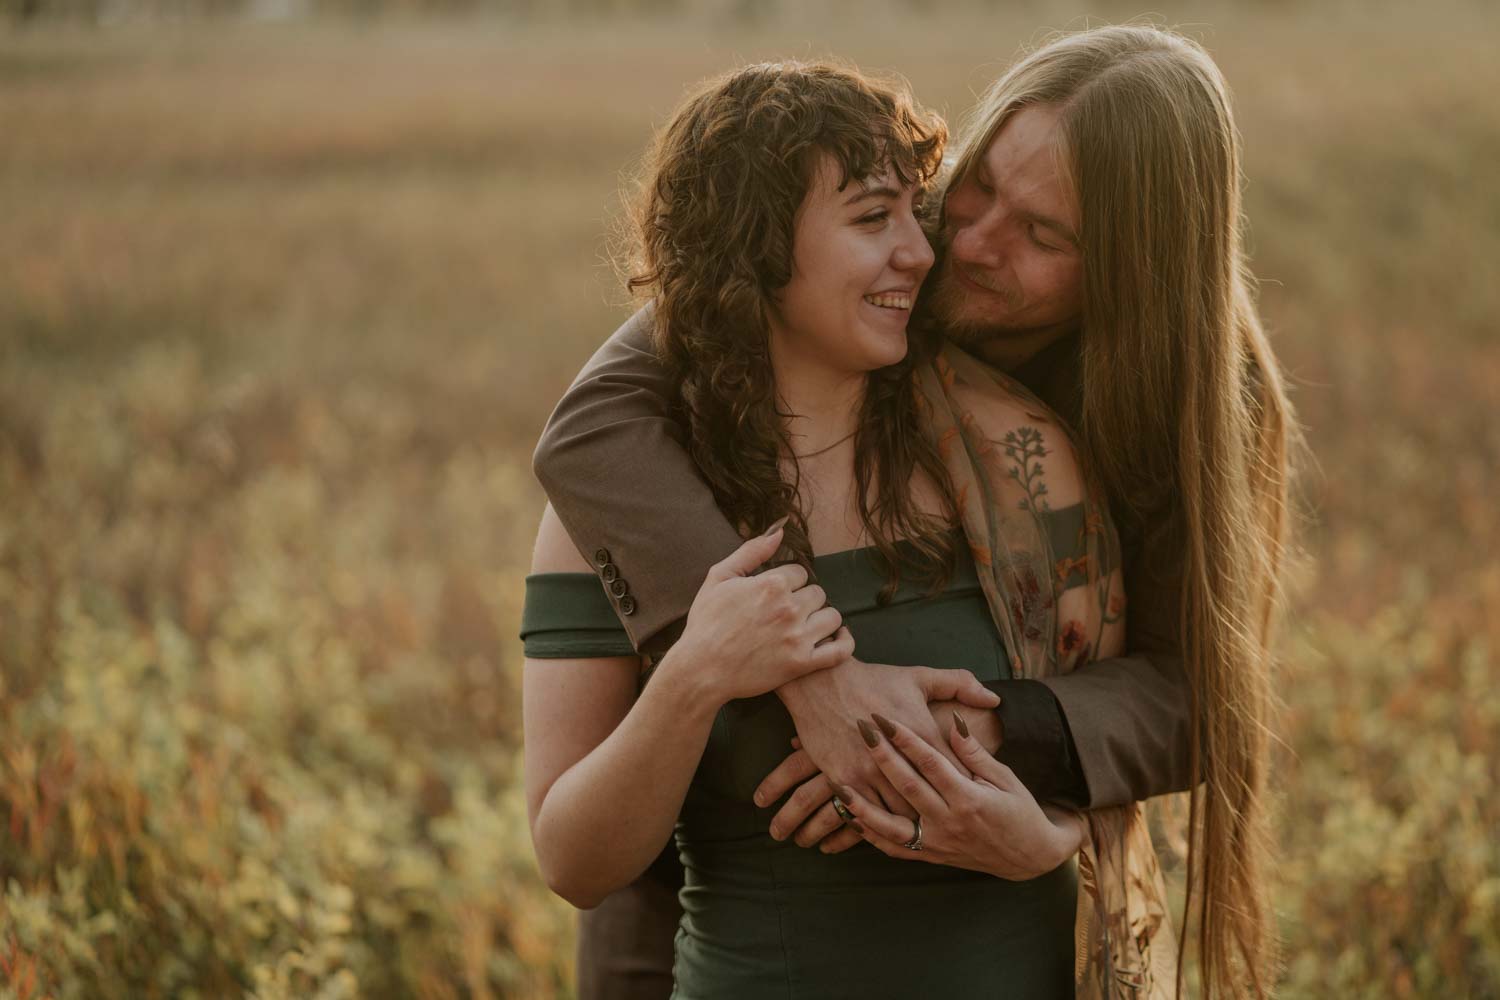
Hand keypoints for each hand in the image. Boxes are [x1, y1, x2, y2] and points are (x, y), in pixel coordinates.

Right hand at [663, 523, 853, 705]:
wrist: (700, 669)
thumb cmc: (706, 623)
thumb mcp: (720, 577)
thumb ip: (752, 551)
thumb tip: (779, 531)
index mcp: (771, 584)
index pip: (801, 573)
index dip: (789, 582)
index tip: (776, 595)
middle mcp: (789, 608)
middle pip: (818, 593)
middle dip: (804, 600)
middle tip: (787, 613)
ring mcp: (798, 637)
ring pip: (832, 617)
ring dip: (821, 619)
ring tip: (806, 626)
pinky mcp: (802, 664)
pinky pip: (840, 650)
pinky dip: (844, 643)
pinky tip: (837, 638)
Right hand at [760, 661, 999, 846]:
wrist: (821, 680)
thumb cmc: (873, 678)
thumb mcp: (919, 676)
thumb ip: (960, 685)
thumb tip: (993, 700)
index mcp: (921, 731)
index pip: (953, 767)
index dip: (969, 785)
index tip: (983, 799)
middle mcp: (898, 757)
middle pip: (930, 795)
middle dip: (947, 811)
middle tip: (964, 827)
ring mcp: (869, 771)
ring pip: (900, 810)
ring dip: (915, 824)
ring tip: (933, 836)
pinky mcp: (845, 779)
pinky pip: (867, 811)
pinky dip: (879, 823)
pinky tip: (892, 831)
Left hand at [835, 711, 1084, 879]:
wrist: (1029, 856)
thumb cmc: (1020, 810)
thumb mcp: (1005, 778)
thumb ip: (975, 754)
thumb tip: (953, 723)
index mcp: (970, 798)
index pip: (932, 763)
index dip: (908, 739)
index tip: (887, 717)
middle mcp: (951, 822)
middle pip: (908, 787)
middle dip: (882, 757)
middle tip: (861, 730)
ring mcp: (939, 843)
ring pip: (893, 825)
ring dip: (863, 804)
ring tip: (838, 783)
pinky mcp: (932, 857)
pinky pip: (895, 848)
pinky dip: (871, 834)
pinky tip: (851, 817)